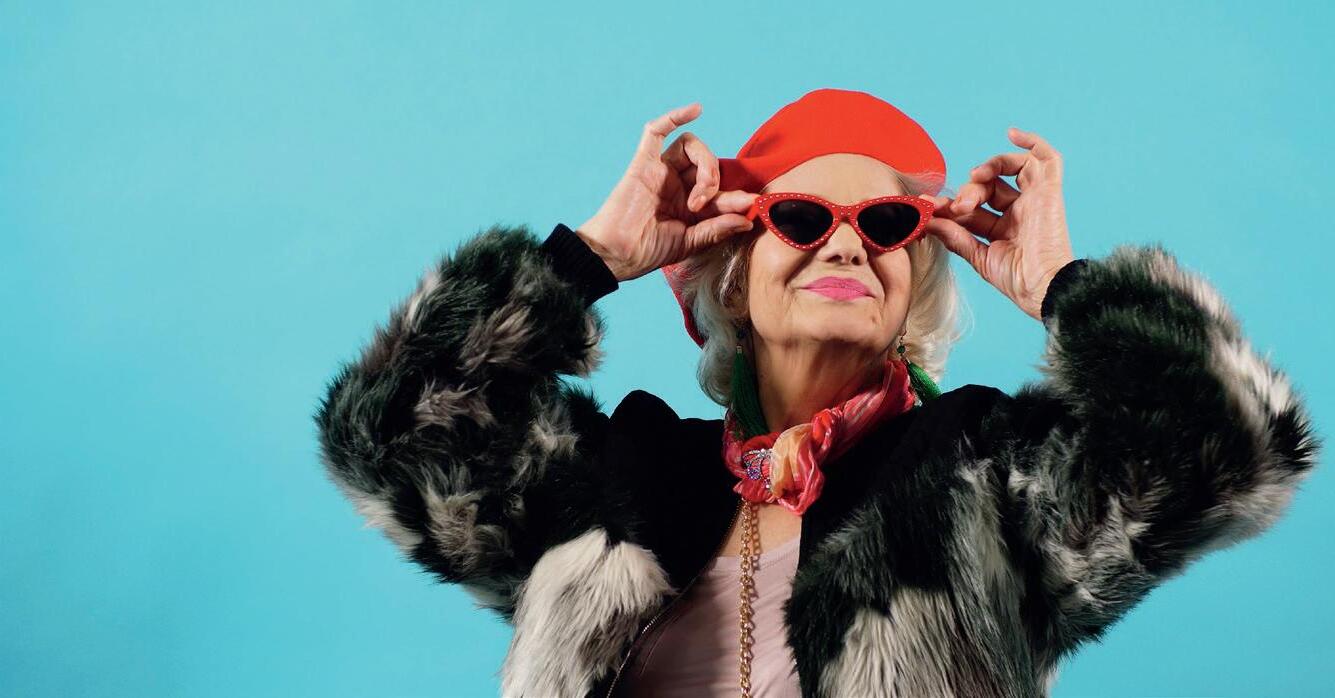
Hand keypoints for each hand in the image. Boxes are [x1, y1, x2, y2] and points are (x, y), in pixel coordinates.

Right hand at [577, 103, 758, 281]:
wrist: (617, 256)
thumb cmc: (648, 252)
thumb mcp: (690, 243)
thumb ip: (717, 229)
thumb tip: (748, 219)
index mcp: (689, 203)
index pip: (720, 188)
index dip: (736, 196)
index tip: (749, 205)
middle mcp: (677, 183)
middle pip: (708, 162)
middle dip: (716, 180)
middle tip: (706, 204)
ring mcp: (660, 171)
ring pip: (690, 145)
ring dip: (705, 164)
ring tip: (699, 195)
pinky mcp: (643, 164)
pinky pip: (656, 132)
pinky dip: (674, 117)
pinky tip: (695, 110)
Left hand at [917, 127, 1075, 320]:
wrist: (1043, 288)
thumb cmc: (1017, 281)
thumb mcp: (979, 257)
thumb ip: (955, 237)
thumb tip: (929, 220)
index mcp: (1004, 229)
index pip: (974, 207)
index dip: (952, 205)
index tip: (932, 207)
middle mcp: (1020, 212)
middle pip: (989, 187)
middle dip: (968, 192)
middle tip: (958, 206)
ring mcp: (1035, 200)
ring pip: (1010, 168)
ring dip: (989, 168)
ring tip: (975, 179)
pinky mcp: (1050, 191)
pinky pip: (1046, 158)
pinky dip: (1032, 142)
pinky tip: (1012, 134)